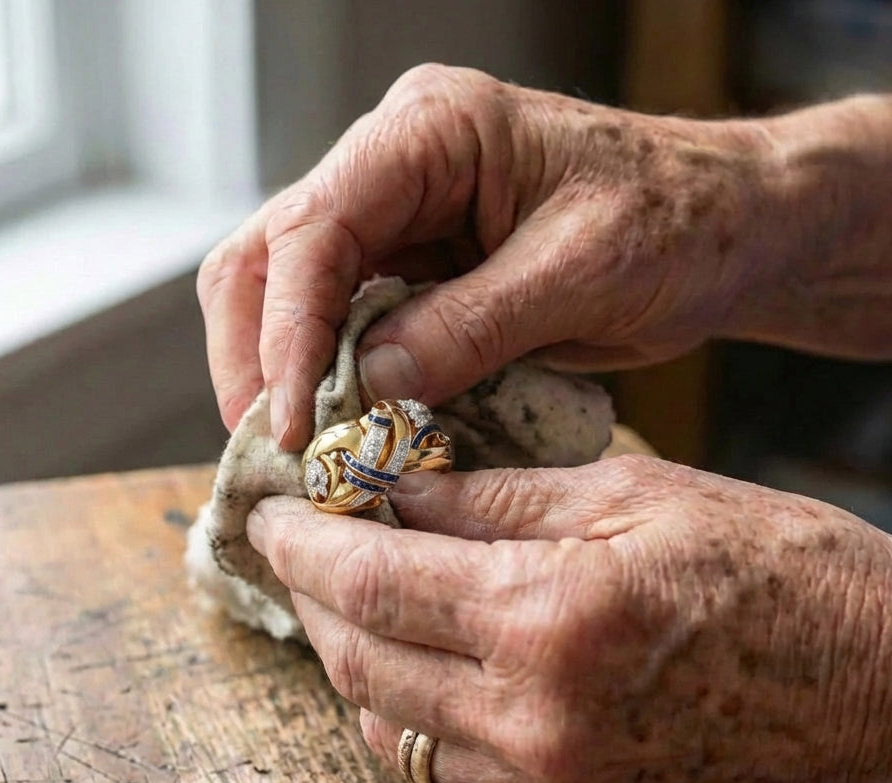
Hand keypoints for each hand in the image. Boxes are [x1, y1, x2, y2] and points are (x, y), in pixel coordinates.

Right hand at [198, 63, 788, 449]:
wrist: (724, 230)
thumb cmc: (676, 222)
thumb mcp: (580, 273)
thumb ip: (470, 325)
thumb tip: (369, 385)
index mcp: (430, 133)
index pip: (314, 230)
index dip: (287, 332)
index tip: (293, 423)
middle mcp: (394, 167)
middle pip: (268, 256)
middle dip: (257, 356)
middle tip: (272, 447)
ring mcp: (398, 219)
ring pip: (290, 294)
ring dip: (282, 374)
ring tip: (298, 451)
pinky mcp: (414, 271)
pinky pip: (344, 326)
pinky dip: (332, 382)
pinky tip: (343, 430)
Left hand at [246, 457, 891, 782]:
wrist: (881, 698)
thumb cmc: (775, 571)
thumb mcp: (631, 495)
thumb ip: (493, 499)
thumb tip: (392, 490)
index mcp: (549, 617)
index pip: (370, 582)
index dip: (304, 545)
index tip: (272, 514)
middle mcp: (534, 722)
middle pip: (360, 662)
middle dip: (312, 599)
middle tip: (300, 550)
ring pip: (391, 727)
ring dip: (354, 659)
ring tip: (351, 600)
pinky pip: (449, 776)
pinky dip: (412, 716)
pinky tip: (419, 669)